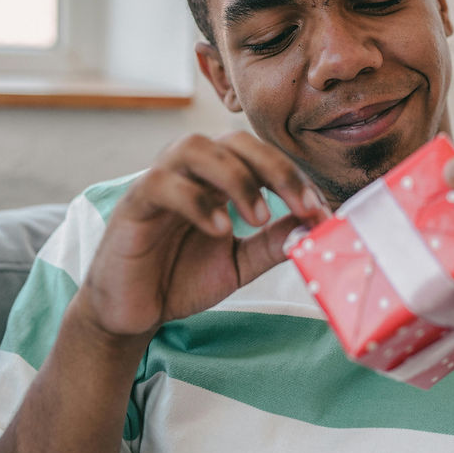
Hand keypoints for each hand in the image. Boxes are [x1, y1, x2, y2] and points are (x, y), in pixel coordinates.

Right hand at [76, 131, 330, 340]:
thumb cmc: (181, 278)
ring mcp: (160, 182)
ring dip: (236, 177)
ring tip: (260, 218)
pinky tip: (223, 230)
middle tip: (303, 206)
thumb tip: (315, 224)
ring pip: (195, 147)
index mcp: (218, 178)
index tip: (321, 211)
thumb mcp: (240, 263)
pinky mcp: (133, 204)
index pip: (262, 156)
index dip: (295, 177)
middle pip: (235, 140)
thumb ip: (273, 243)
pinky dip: (198, 202)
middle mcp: (190, 171)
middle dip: (276, 169)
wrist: (132, 312)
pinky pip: (163, 184)